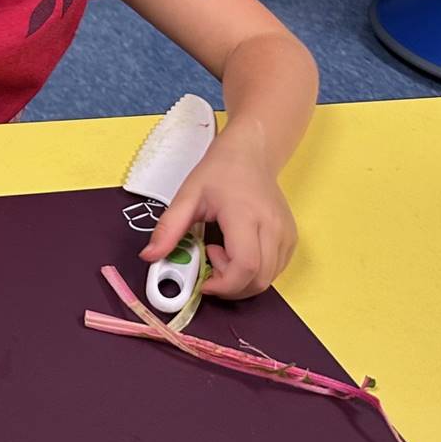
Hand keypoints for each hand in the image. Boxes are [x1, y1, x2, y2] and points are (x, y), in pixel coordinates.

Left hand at [141, 124, 296, 298]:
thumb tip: (149, 256)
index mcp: (246, 216)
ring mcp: (286, 234)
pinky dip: (253, 274)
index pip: (245, 266)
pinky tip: (236, 253)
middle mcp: (273, 228)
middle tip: (209, 265)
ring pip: (268, 279)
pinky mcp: (290, 239)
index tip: (203, 282)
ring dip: (241, 281)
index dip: (223, 284)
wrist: (250, 154)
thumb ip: (168, 228)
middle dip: (229, 287)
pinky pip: (275, 271)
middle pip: (258, 280)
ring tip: (221, 254)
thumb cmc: (220, 172)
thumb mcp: (187, 196)